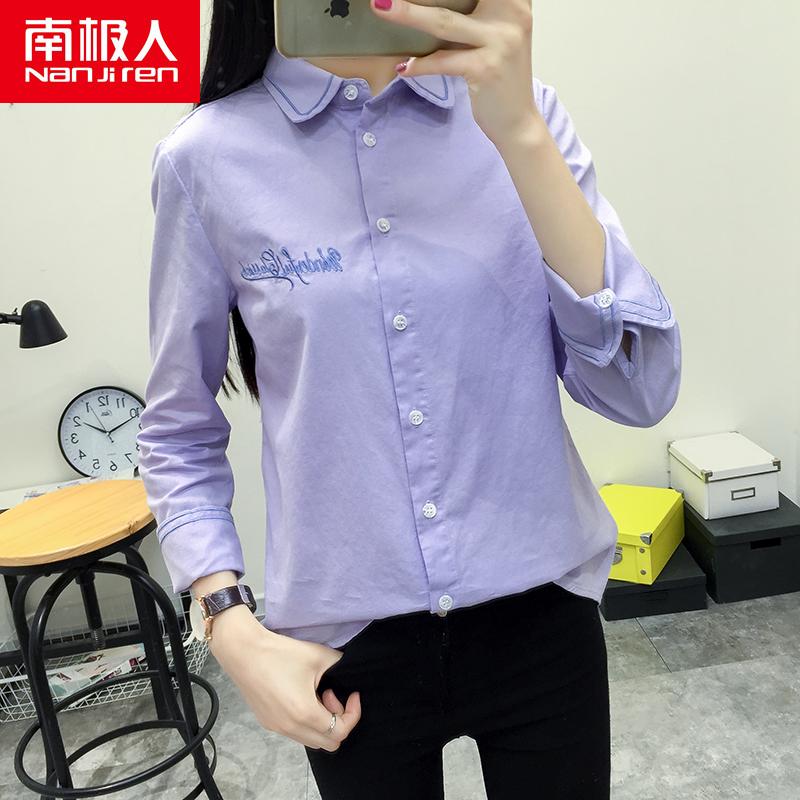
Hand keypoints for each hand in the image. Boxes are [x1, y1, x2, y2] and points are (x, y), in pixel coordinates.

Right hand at [208, 606, 361, 750]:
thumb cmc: (280, 653)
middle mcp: (290, 728)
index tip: (352, 695)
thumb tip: (348, 670)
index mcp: (305, 714)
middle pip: (328, 743)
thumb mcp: (318, 656)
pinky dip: (305, 722)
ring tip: (315, 694)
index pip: (340, 731)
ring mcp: (277, 728)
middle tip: (331, 694)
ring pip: (311, 740)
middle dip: (338, 720)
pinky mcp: (267, 723)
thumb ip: (339, 665)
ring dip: (321, 722)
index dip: (353, 714)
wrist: (244, 652)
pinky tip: (300, 695)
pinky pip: (295, 733)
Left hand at [370, 0, 539, 144]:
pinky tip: (403, 67)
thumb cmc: (499, 77)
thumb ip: (473, 14)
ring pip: (444, 22)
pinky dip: (419, 65)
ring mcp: (501, 42)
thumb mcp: (494, 36)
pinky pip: (443, 62)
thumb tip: (425, 4)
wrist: (518, 122)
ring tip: (382, 8)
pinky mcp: (486, 69)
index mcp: (514, 1)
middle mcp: (512, 15)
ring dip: (407, 15)